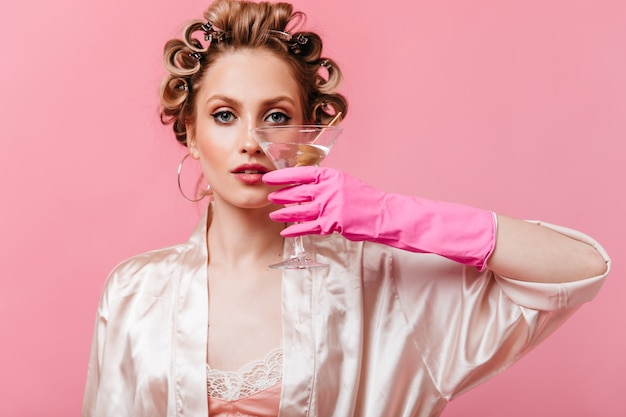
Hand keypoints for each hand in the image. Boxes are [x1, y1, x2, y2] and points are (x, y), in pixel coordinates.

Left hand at [263, 167, 495, 268]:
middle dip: (280, 194)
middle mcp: (329, 189)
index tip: (269, 176)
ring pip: (300, 210)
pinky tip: (285, 231)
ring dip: (284, 213)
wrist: (386, 215)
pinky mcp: (334, 223)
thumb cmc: (366, 200)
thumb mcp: (346, 184)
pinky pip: (309, 227)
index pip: (301, 173)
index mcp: (332, 176)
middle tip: (266, 195)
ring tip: (272, 214)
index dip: (282, 175)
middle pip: (297, 191)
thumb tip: (307, 186)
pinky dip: (295, 229)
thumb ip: (327, 184)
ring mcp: (331, 206)